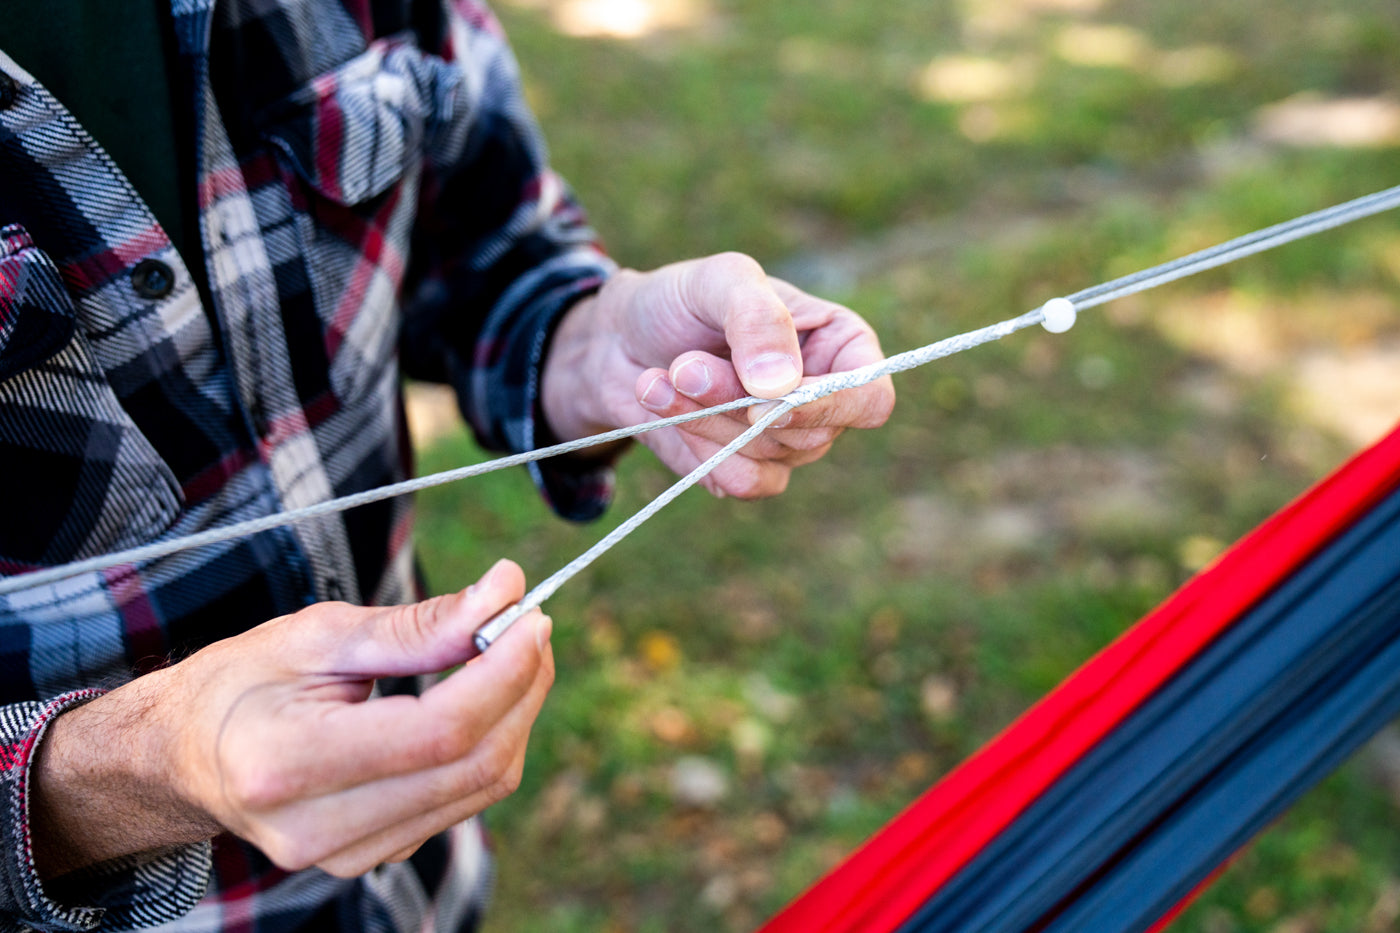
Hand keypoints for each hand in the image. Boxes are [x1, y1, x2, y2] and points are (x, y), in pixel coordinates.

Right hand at [30, 561, 552, 878]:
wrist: (186, 754)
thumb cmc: (245, 682)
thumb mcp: (319, 635)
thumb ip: (417, 625)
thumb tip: (505, 594)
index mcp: (287, 763)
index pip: (438, 731)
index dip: (502, 673)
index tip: (531, 617)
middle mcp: (317, 828)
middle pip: (472, 764)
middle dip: (521, 687)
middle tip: (530, 624)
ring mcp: (346, 855)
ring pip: (480, 787)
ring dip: (515, 713)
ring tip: (510, 651)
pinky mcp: (372, 857)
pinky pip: (463, 801)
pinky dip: (489, 742)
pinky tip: (481, 697)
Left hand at [542, 252, 895, 497]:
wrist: (615, 339)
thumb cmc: (680, 300)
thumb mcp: (720, 280)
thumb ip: (757, 319)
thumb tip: (781, 388)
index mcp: (840, 346)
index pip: (870, 398)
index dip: (829, 407)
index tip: (763, 399)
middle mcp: (822, 400)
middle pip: (807, 433)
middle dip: (734, 402)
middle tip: (684, 364)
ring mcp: (785, 441)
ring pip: (767, 460)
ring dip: (704, 421)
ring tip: (664, 377)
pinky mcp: (744, 467)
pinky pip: (738, 483)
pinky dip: (693, 447)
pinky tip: (662, 405)